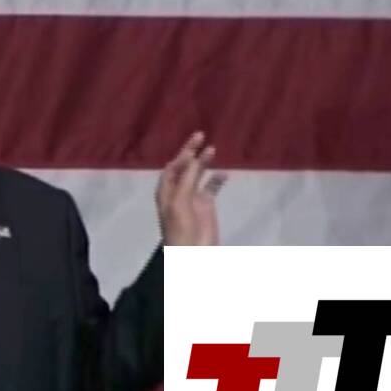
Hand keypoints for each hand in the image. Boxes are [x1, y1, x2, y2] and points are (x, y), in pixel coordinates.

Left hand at [156, 131, 225, 245]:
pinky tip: (225, 173)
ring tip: (213, 149)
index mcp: (166, 192)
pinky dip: (217, 179)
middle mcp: (178, 193)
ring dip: (204, 162)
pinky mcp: (206, 207)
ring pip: (198, 175)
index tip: (192, 147)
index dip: (180, 157)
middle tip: (200, 135)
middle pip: (184, 168)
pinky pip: (212, 188)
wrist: (193, 255)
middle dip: (191, 152)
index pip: (171, 168)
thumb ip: (186, 179)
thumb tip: (191, 156)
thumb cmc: (181, 229)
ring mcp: (193, 199)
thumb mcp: (180, 202)